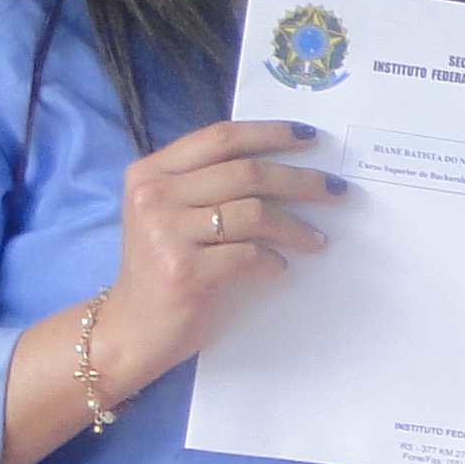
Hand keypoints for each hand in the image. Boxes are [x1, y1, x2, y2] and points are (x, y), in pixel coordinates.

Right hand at [90, 118, 342, 394]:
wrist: (129, 330)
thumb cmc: (160, 270)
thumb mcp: (169, 215)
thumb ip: (206, 186)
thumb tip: (283, 167)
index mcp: (150, 173)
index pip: (220, 138)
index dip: (269, 133)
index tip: (309, 137)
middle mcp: (154, 196)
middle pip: (246, 172)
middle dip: (300, 180)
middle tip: (335, 190)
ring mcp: (166, 234)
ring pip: (254, 213)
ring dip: (296, 226)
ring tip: (317, 239)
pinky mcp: (183, 272)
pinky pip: (248, 255)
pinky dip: (272, 261)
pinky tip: (279, 267)